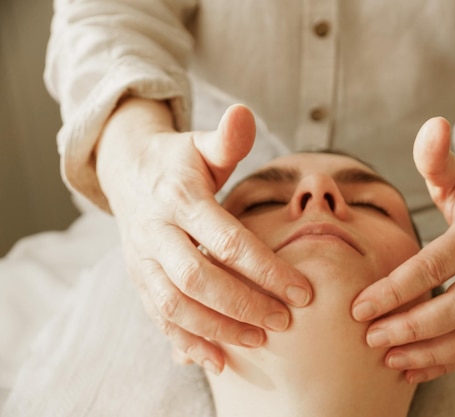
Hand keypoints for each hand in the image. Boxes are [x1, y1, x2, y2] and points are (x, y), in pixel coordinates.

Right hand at [96, 98, 312, 374]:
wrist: (126, 172)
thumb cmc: (178, 160)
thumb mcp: (201, 144)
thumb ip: (227, 138)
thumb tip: (245, 113)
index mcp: (178, 197)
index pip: (225, 239)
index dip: (265, 268)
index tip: (303, 290)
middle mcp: (155, 231)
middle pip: (197, 279)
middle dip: (243, 304)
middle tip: (285, 321)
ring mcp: (141, 259)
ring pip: (174, 305)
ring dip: (217, 328)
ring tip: (260, 341)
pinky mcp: (139, 278)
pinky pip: (158, 317)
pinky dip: (186, 342)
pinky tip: (217, 359)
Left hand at [351, 117, 454, 382]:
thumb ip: (436, 155)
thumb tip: (432, 123)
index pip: (436, 266)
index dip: (397, 289)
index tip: (358, 306)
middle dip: (412, 326)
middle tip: (368, 338)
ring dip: (431, 352)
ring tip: (388, 361)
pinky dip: (447, 360)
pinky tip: (411, 368)